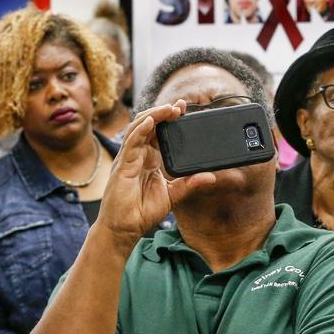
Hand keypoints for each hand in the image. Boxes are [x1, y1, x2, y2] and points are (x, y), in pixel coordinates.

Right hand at [95, 102, 215, 250]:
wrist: (124, 228)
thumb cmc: (142, 211)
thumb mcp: (173, 195)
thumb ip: (190, 184)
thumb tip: (211, 176)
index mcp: (149, 159)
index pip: (159, 133)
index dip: (169, 120)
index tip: (184, 109)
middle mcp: (138, 155)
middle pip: (148, 125)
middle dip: (163, 112)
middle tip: (181, 105)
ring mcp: (129, 159)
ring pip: (139, 129)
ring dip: (154, 116)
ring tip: (169, 108)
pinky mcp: (122, 166)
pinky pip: (131, 144)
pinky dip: (140, 131)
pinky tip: (150, 122)